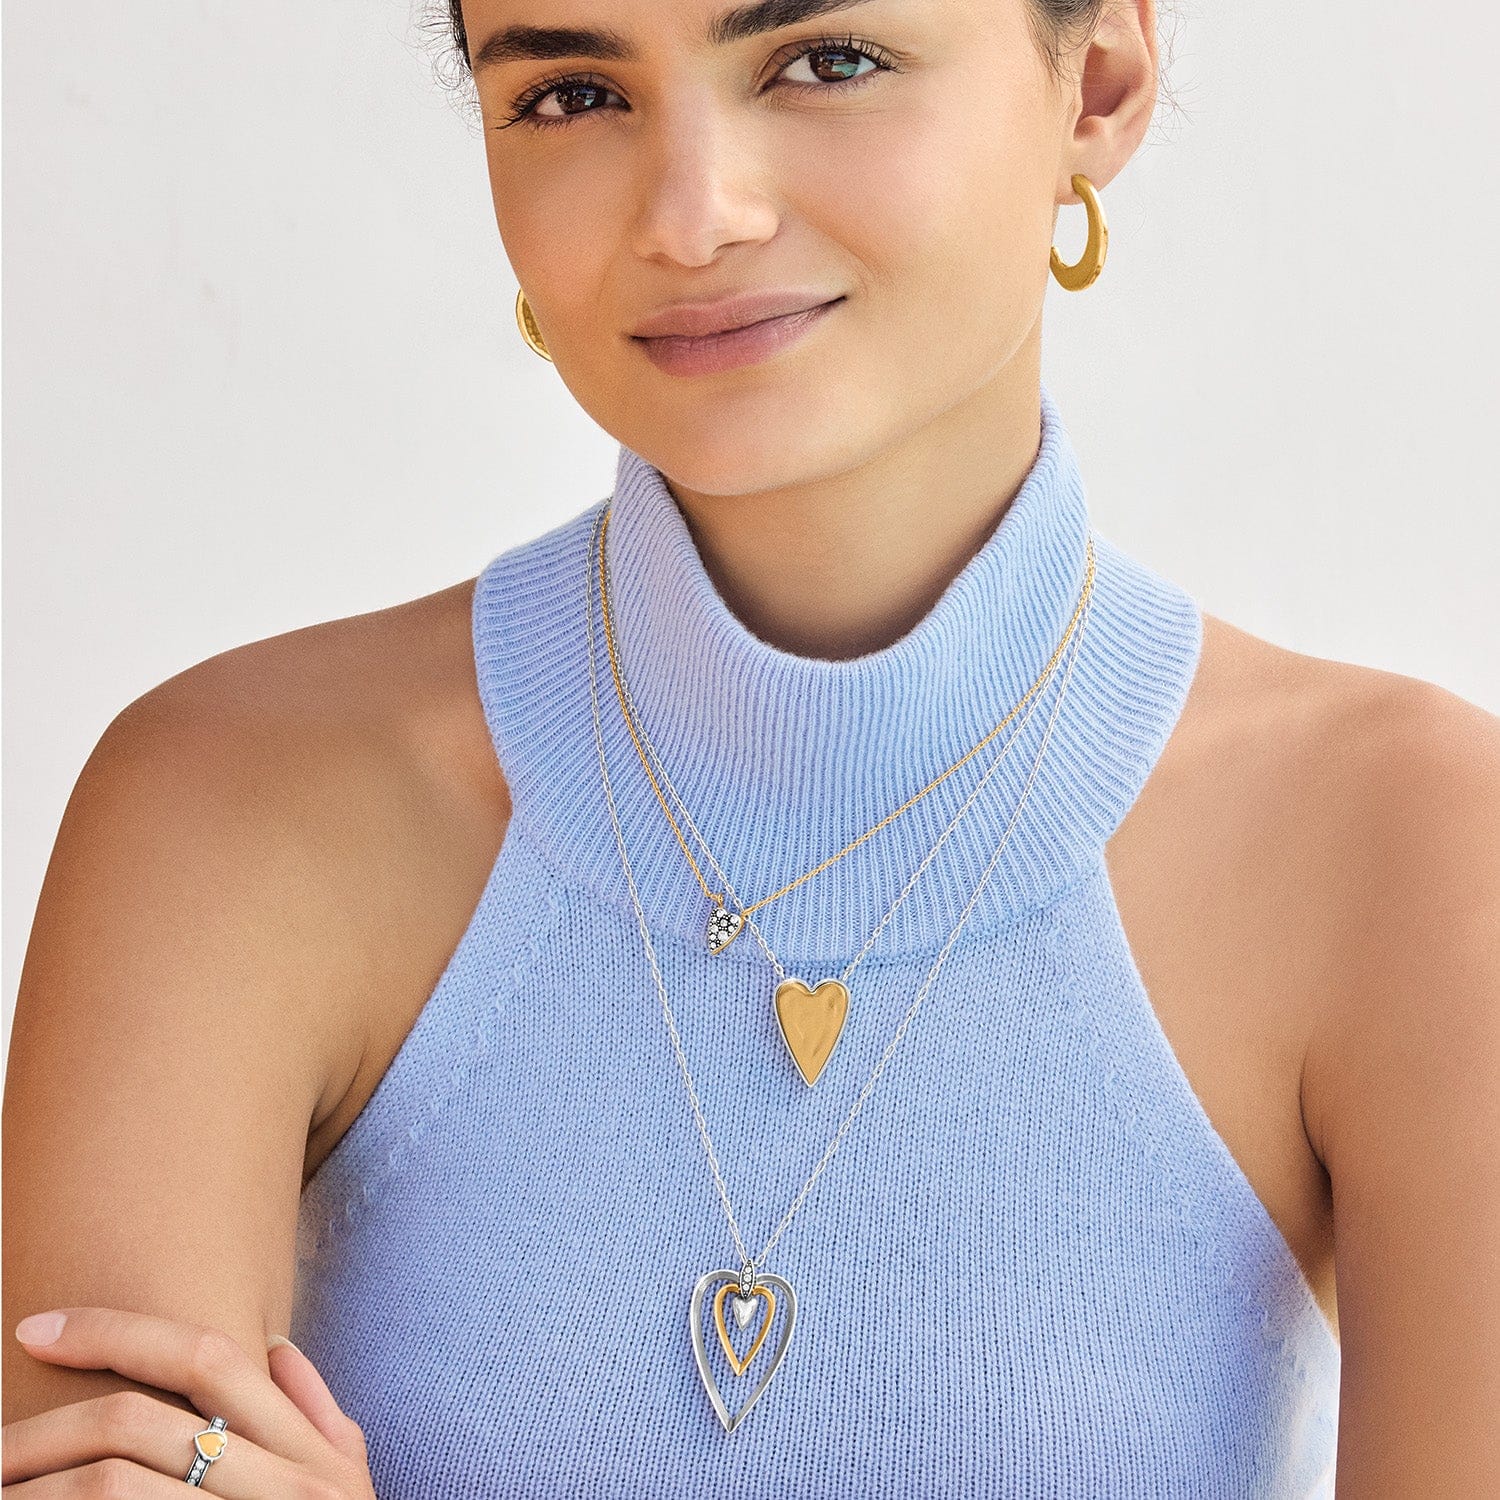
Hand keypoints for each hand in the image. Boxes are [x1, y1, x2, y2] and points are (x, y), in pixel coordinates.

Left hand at [2, 1306, 374, 1495]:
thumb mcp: (350, 1489)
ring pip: (108, 1490)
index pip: (207, 1357)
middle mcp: (286, 1488)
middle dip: (41, 1430)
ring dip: (32, 1490)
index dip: (117, 1332)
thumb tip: (274, 1345)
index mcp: (311, 1452)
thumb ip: (317, 1414)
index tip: (37, 1330)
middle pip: (139, 1426)